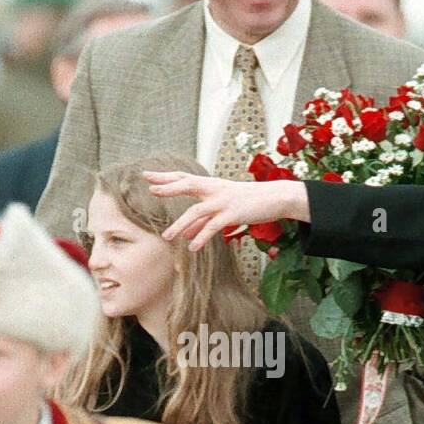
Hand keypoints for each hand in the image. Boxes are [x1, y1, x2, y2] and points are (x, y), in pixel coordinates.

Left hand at [144, 171, 309, 251]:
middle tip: (150, 188)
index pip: (184, 177)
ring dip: (180, 224)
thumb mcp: (223, 209)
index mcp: (212, 185)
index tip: (147, 175)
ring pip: (196, 211)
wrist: (276, 198)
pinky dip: (201, 237)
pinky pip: (213, 227)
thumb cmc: (249, 202)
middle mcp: (215, 189)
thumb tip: (184, 234)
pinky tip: (192, 247)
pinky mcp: (233, 214)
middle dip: (168, 186)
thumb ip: (202, 221)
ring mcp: (223, 201)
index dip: (166, 177)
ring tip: (166, 237)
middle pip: (187, 185)